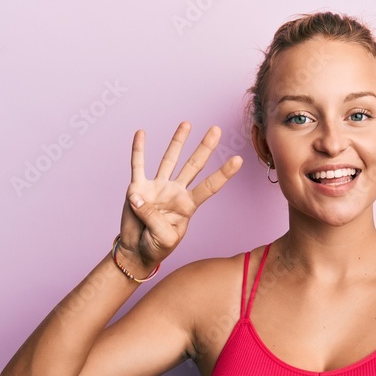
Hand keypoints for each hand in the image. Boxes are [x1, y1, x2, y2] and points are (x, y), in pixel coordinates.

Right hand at [118, 122, 241, 269]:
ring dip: (178, 141)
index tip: (238, 159)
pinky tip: (141, 133)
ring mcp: (157, 188)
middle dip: (205, 147)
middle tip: (217, 129)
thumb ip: (154, 218)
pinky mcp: (137, 188)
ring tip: (187, 124)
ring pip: (169, 159)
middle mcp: (176, 192)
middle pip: (194, 165)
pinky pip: (138, 165)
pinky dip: (139, 149)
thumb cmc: (156, 247)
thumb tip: (138, 196)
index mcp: (188, 205)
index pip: (210, 186)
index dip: (224, 173)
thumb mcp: (164, 238)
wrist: (136, 251)